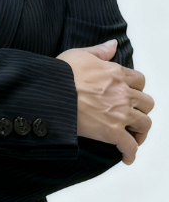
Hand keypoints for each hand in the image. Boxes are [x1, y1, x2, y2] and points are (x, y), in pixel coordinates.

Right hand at [57, 40, 153, 164]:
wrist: (54, 92)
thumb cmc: (63, 73)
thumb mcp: (80, 54)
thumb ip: (100, 50)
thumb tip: (113, 44)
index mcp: (116, 73)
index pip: (139, 81)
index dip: (136, 88)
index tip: (131, 94)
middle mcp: (123, 92)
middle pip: (146, 103)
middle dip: (141, 109)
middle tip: (133, 115)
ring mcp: (120, 113)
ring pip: (144, 124)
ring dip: (140, 131)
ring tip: (133, 136)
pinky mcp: (113, 131)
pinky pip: (130, 146)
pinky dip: (131, 153)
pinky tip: (126, 157)